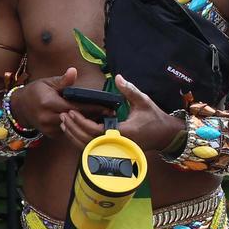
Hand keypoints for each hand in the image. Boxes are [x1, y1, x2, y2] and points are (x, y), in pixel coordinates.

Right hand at [11, 68, 99, 137]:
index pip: (76, 107)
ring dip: (85, 123)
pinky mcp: (50, 134)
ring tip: (101, 118)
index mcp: (49, 102)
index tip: (107, 107)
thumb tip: (74, 71)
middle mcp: (48, 117)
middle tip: (109, 114)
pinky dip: (76, 127)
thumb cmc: (35, 91)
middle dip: (93, 116)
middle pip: (76, 118)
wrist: (20, 107)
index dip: (93, 108)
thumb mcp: (48, 82)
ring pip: (73, 127)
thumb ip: (63, 81)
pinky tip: (85, 123)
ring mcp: (49, 128)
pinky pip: (67, 131)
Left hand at [61, 74, 183, 151]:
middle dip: (74, 129)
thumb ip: (129, 90)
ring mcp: (117, 151)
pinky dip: (82, 142)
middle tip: (62, 116)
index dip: (81, 122)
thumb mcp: (144, 101)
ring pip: (90, 149)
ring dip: (75, 137)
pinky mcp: (115, 152)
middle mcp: (119, 144)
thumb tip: (118, 77)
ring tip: (64, 124)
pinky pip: (94, 150)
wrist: (165, 136)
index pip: (97, 131)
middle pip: (89, 141)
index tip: (71, 112)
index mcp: (125, 132)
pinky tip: (74, 133)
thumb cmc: (155, 118)